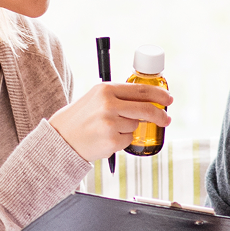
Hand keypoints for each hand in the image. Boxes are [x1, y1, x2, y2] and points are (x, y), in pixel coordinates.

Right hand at [49, 83, 171, 162]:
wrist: (61, 139)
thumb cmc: (80, 118)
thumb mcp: (96, 98)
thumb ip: (119, 96)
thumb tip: (149, 100)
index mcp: (106, 89)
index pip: (140, 89)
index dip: (159, 95)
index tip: (168, 99)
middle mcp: (108, 104)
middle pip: (146, 108)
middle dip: (160, 115)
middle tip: (166, 120)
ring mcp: (110, 122)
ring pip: (135, 125)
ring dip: (129, 129)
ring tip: (108, 129)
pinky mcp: (112, 140)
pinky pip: (128, 140)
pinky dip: (121, 141)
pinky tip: (106, 139)